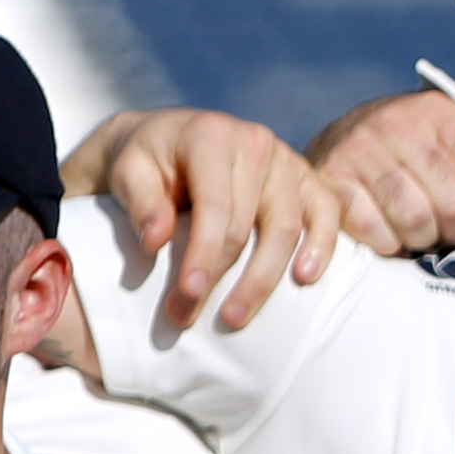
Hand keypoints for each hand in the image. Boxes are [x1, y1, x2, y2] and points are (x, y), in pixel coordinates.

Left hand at [59, 112, 345, 331]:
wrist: (168, 140)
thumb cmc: (146, 161)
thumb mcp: (128, 172)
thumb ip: (141, 202)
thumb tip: (156, 240)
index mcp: (211, 137)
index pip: (216, 206)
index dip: (204, 255)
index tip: (187, 295)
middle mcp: (256, 143)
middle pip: (252, 224)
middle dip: (226, 278)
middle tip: (192, 316)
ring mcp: (286, 160)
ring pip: (289, 227)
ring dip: (266, 278)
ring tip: (237, 316)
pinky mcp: (306, 177)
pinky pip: (326, 213)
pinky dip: (322, 246)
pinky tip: (304, 278)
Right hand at [309, 89, 454, 252]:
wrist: (339, 145)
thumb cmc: (414, 154)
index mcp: (438, 110)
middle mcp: (396, 122)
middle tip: (449, 224)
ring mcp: (359, 151)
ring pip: (416, 220)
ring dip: (424, 237)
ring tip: (421, 228)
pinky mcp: (331, 182)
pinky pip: (376, 231)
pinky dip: (389, 243)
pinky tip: (389, 231)